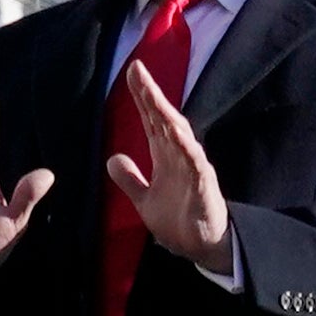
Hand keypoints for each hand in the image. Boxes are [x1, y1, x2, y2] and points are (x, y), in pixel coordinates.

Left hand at [108, 67, 236, 273]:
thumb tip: (112, 158)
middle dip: (150, 94)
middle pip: (163, 118)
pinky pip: (194, 161)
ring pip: (179, 133)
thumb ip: (130, 178)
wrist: (202, 247)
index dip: (142, 97)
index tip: (132, 72)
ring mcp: (193, 167)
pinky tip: (176, 131)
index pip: (151, 120)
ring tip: (151, 92)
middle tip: (137, 68)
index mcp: (165, 156)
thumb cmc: (179, 220)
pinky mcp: (203, 184)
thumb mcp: (144, 199)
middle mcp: (180, 154)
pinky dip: (186, 146)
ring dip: (165, 112)